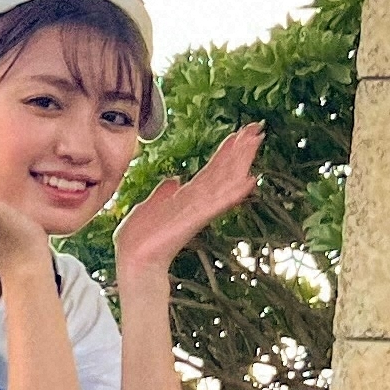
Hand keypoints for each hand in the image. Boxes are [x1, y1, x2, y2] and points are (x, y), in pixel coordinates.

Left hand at [113, 120, 261, 280]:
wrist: (133, 260)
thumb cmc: (138, 239)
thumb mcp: (148, 206)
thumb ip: (162, 193)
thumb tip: (174, 179)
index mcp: (185, 198)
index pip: (211, 171)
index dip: (225, 152)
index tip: (238, 134)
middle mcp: (197, 202)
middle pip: (223, 172)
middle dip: (239, 151)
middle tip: (256, 129)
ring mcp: (198, 211)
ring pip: (225, 182)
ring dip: (241, 162)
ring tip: (255, 143)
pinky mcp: (195, 220)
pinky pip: (217, 204)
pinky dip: (234, 193)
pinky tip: (250, 181)